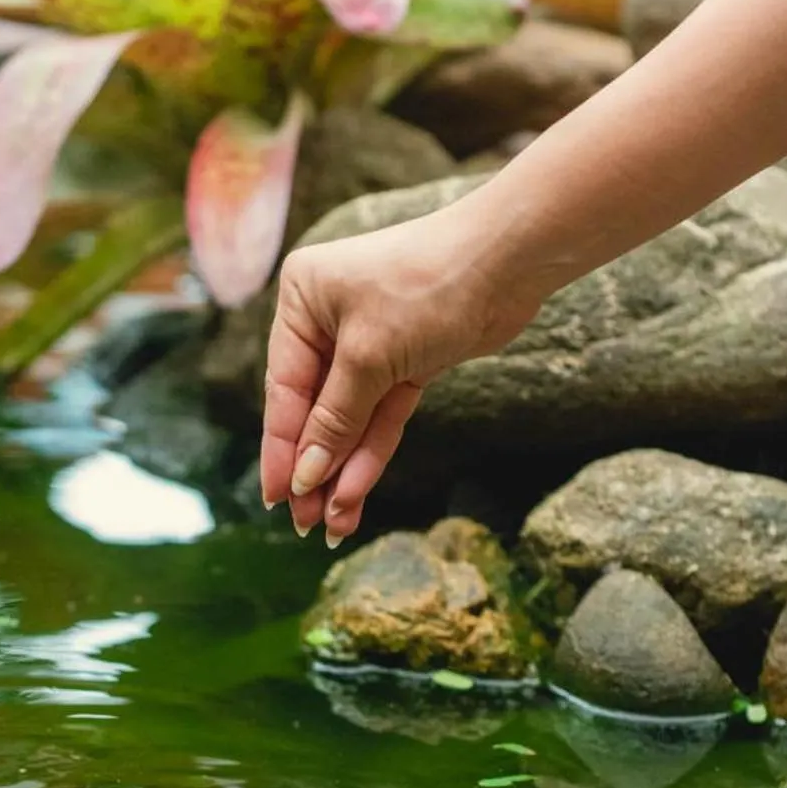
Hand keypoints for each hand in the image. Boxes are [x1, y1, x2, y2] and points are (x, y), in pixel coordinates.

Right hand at [260, 197, 545, 542]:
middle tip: (305, 526)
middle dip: (314, 469)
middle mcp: (328, 320)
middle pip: (315, 409)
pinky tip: (355, 495)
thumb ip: (336, 419)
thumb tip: (306, 477)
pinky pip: (380, 416)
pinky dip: (370, 453)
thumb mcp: (369, 357)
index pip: (284, 389)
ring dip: (343, 472)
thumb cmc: (427, 286)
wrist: (508, 260)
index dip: (282, 449)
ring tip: (332, 527)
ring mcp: (368, 342)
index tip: (278, 499)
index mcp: (301, 301)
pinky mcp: (406, 361)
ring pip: (349, 420)